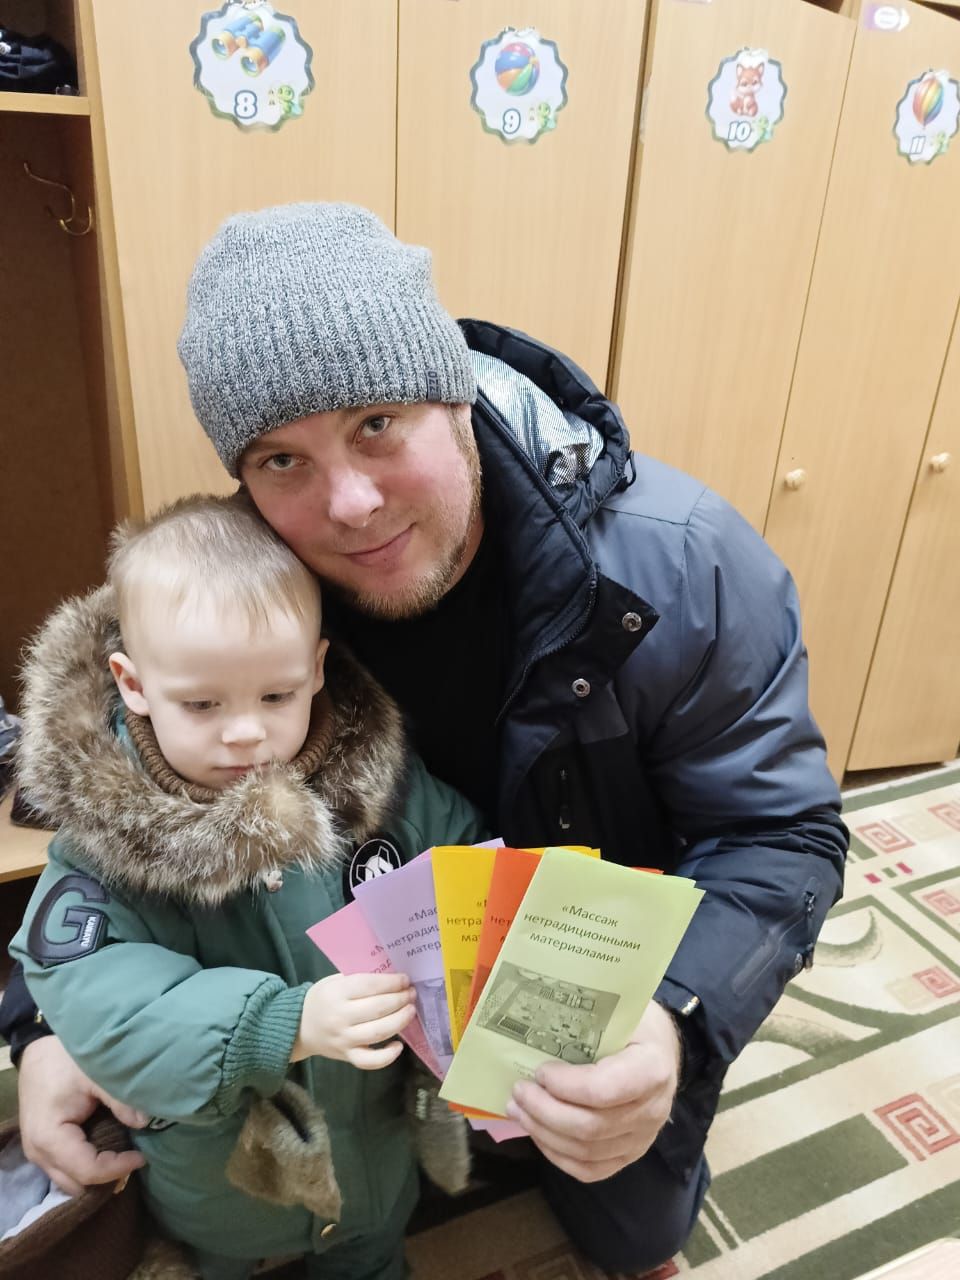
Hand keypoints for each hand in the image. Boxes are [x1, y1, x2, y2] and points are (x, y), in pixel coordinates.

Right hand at [18, 1037, 147, 1196]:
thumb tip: (145, 1122)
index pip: (88, 1171)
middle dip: (106, 1178)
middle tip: (133, 1158)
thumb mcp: (96, 1074)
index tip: (142, 1156)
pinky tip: (107, 1150)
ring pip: (69, 1181)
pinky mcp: (42, 1146)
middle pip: (76, 1185)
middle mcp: (38, 1153)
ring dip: (96, 1174)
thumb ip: (121, 1100)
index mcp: (49, 1138)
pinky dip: (86, 1165)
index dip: (117, 1168)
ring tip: (122, 1156)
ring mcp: (37, 1153)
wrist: (38, 1049)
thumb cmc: (65, 1059)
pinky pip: (65, 1168)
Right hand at [291, 972, 415, 1069]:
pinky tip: (399, 1046)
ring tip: (411, 1010)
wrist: (298, 1026)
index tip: (405, 979)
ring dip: (400, 1021)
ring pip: (378, 1032)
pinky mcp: (346, 1056)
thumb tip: (391, 976)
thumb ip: (358, 978)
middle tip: (411, 993)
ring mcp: (344, 1039)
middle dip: (400, 999)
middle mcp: (340, 1017)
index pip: (370, 985)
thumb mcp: (334, 981)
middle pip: (378, 1008)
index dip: (392, 982)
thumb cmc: (322, 999)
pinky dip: (387, 1056)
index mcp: (337, 993)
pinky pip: (369, 1061)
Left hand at [505, 1000, 680, 1182]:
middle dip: (544, 1111)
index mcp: (652, 1068)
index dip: (565, 1085)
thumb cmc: (635, 1025)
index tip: (540, 1071)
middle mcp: (652, 1110)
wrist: (661, 1051)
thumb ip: (586, 1021)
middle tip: (517, 1092)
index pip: (603, 1090)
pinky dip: (557, 1154)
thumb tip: (530, 1024)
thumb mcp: (620, 1010)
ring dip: (543, 1133)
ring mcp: (643, 1139)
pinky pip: (590, 1170)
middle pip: (590, 1126)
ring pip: (586, 1152)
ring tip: (518, 1110)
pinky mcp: (630, 1155)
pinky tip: (538, 1132)